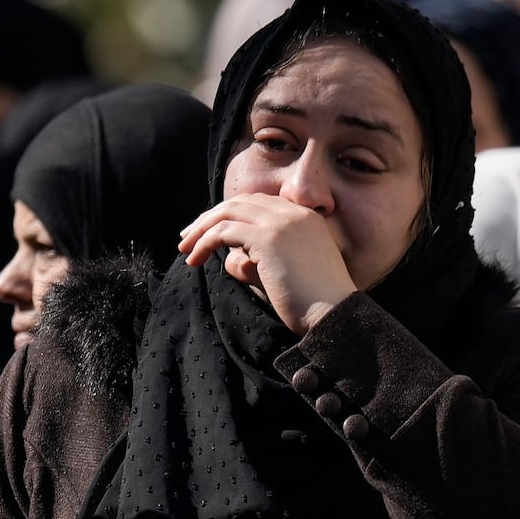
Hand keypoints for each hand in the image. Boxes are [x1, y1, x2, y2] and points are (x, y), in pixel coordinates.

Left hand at [178, 192, 355, 333]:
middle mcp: (294, 213)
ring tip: (185, 250)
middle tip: (187, 238)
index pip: (257, 204)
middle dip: (209, 219)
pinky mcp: (268, 238)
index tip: (208, 233)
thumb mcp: (281, 274)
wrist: (334, 314)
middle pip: (239, 203)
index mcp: (304, 217)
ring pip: (228, 213)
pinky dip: (205, 243)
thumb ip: (256, 261)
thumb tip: (230, 258)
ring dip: (201, 230)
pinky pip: (224, 232)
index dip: (229, 215)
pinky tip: (195, 260)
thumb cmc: (312, 304)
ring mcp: (282, 222)